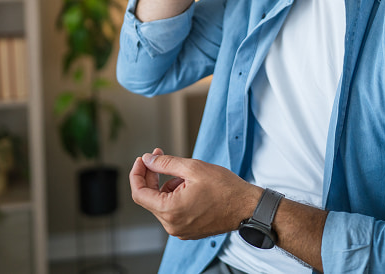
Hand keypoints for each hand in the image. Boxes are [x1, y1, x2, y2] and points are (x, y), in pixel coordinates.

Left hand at [129, 149, 261, 239]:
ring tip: (186, 174)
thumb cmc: (225, 188)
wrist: (247, 207)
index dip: (137, 173)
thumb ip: (165, 163)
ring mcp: (180, 230)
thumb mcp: (193, 168)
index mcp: (171, 211)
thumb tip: (147, 160)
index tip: (142, 159)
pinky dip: (175, 196)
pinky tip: (190, 186)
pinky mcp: (188, 230)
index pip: (139, 193)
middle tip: (159, 155)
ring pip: (162, 203)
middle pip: (150, 198)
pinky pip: (173, 211)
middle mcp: (172, 225)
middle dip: (152, 175)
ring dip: (166, 185)